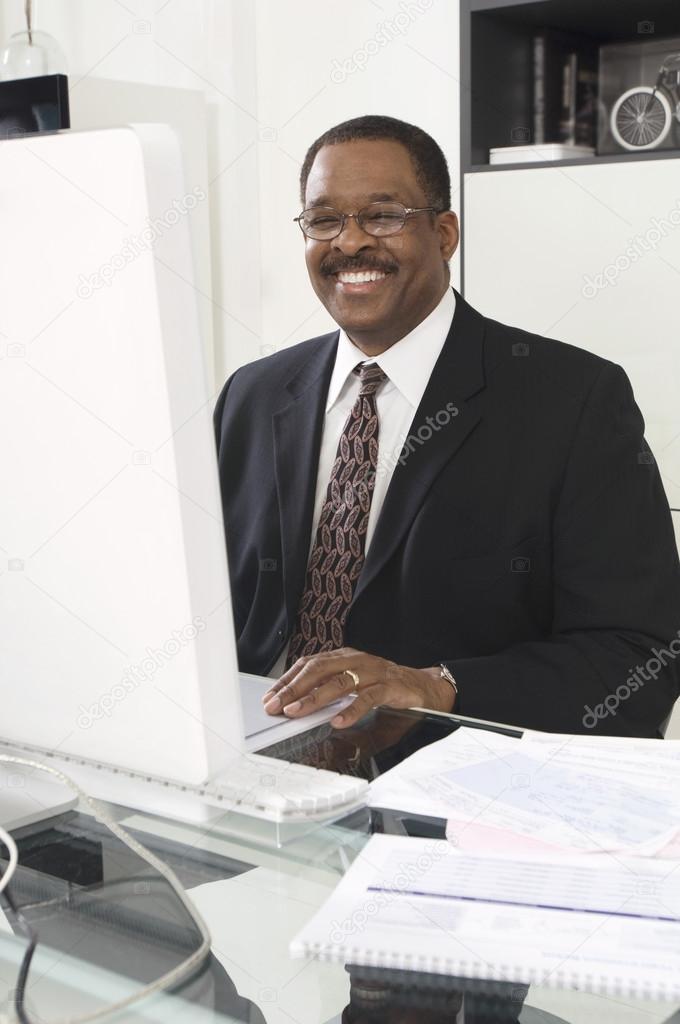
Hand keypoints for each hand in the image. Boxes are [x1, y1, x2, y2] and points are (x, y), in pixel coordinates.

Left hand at [261, 648, 455, 728]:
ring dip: (314, 698)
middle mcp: (356, 660)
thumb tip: (298, 707)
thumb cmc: (385, 686)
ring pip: (339, 682)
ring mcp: (373, 672)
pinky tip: (338, 721)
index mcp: (344, 657)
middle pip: (318, 669)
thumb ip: (330, 692)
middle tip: (276, 705)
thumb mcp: (353, 685)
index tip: (270, 696)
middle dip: (294, 688)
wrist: (424, 686)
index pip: (309, 664)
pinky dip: (351, 710)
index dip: (288, 680)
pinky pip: (368, 698)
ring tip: (297, 712)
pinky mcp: (390, 687)